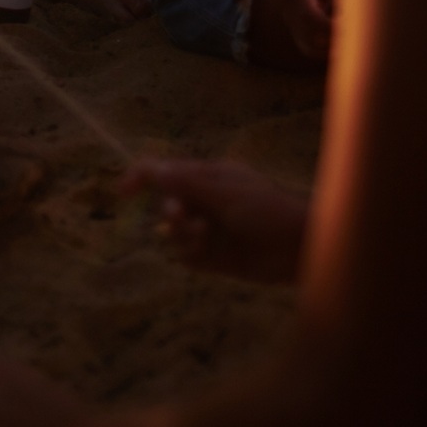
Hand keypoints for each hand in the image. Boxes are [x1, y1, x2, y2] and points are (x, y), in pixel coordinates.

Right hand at [120, 158, 307, 283]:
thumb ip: (186, 183)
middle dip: (169, 211)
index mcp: (209, 178)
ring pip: (172, 232)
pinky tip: (206, 252)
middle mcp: (206, 203)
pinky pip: (185, 255)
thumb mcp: (224, 191)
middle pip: (166, 204)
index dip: (142, 178)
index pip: (167, 173)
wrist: (302, 248)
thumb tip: (153, 169)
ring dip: (179, 233)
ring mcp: (210, 230)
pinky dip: (189, 252)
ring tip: (201, 234)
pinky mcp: (215, 258)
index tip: (123, 191)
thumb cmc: (268, 210)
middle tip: (180, 216)